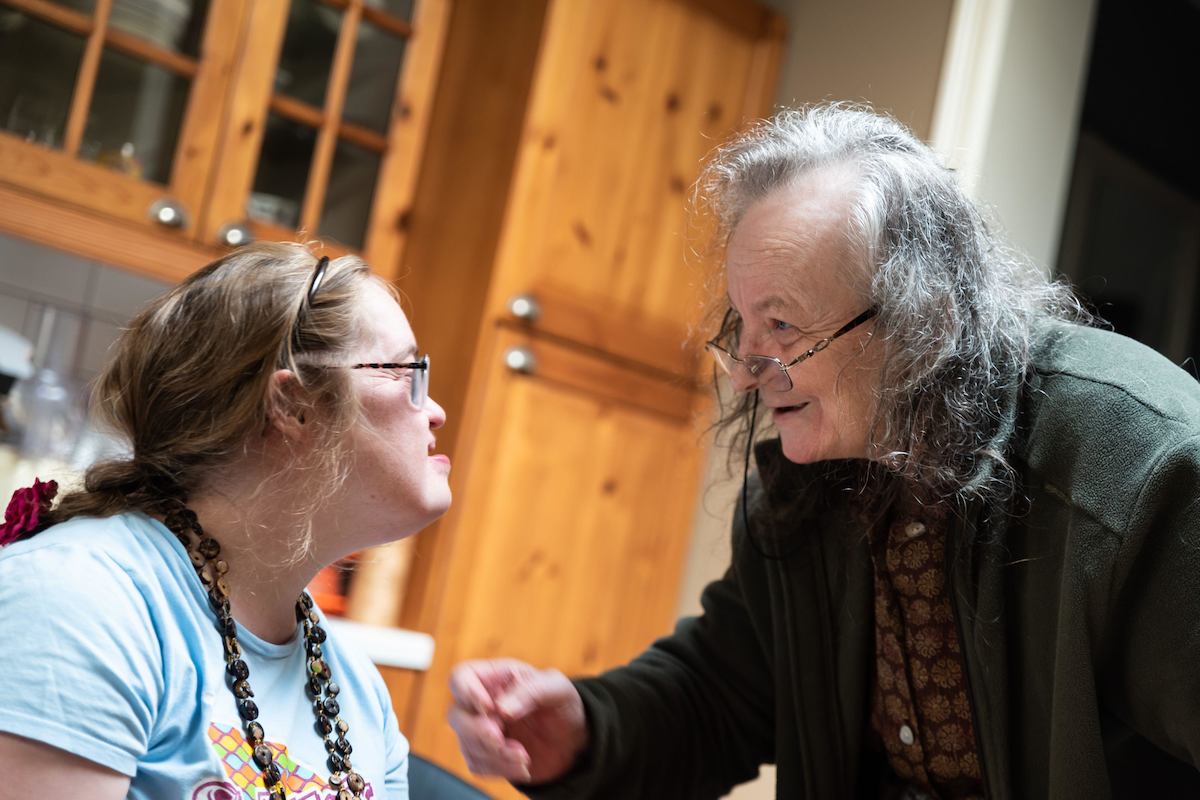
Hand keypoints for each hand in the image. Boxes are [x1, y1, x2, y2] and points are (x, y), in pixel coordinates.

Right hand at [448, 659, 587, 783]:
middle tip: (501, 740)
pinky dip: (499, 769)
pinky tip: (522, 766)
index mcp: (495, 677)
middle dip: (477, 731)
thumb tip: (501, 708)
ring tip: (524, 756)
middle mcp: (482, 702)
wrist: (573, 738)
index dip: (467, 692)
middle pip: (456, 715)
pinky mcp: (486, 755)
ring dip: (495, 755)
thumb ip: (530, 691)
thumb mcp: (556, 688)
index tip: (488, 708)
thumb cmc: (562, 704)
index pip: (461, 677)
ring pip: (466, 744)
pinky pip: (477, 765)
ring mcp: (481, 730)